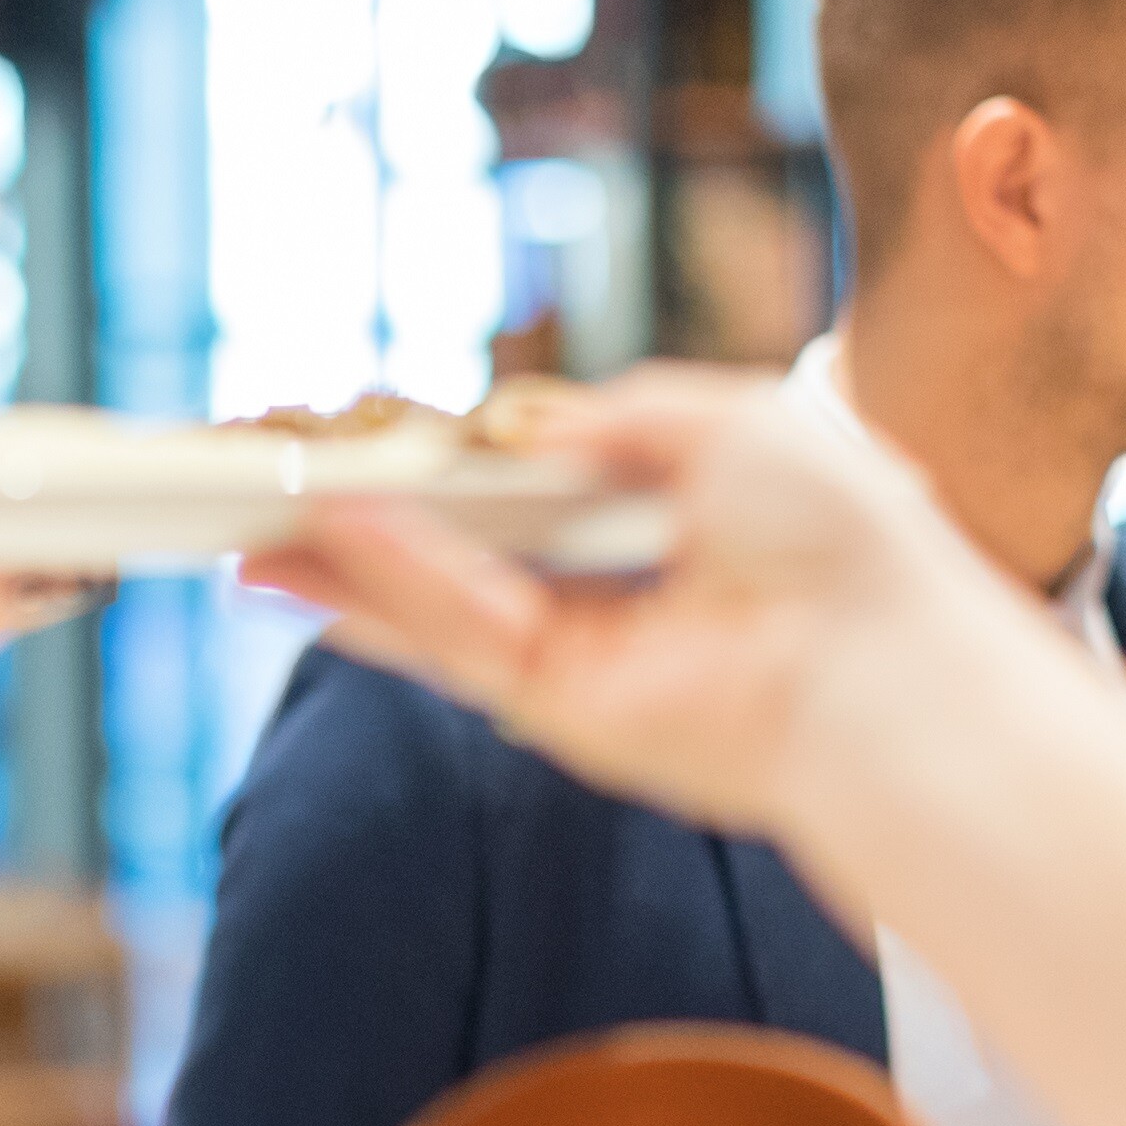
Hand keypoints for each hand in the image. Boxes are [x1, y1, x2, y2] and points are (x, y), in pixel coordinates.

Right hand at [247, 366, 1011, 836]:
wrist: (883, 657)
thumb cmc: (840, 534)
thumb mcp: (723, 420)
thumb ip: (612, 416)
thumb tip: (517, 420)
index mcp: (653, 527)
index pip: (518, 498)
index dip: (437, 472)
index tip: (359, 441)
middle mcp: (607, 600)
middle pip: (453, 557)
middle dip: (355, 527)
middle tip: (263, 488)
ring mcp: (576, 661)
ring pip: (431, 603)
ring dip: (335, 566)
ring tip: (241, 525)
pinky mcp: (558, 709)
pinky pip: (452, 634)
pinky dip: (385, 585)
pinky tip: (319, 538)